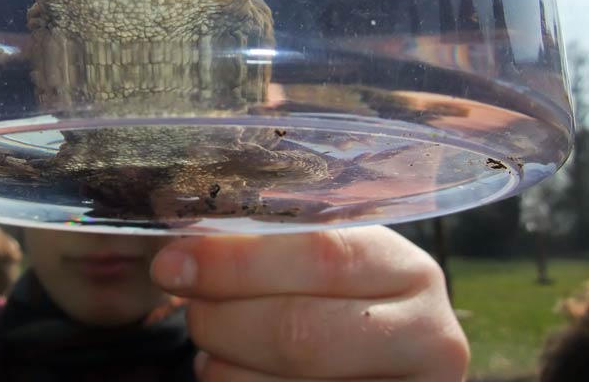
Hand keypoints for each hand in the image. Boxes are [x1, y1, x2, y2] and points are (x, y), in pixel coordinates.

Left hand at [151, 226, 468, 380]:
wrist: (388, 350)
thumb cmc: (340, 297)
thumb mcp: (328, 260)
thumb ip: (275, 243)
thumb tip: (182, 234)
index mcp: (407, 270)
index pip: (320, 255)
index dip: (237, 261)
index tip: (174, 263)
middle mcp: (427, 336)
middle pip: (301, 332)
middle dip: (222, 320)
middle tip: (190, 313)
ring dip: (225, 367)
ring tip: (214, 349)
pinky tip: (233, 373)